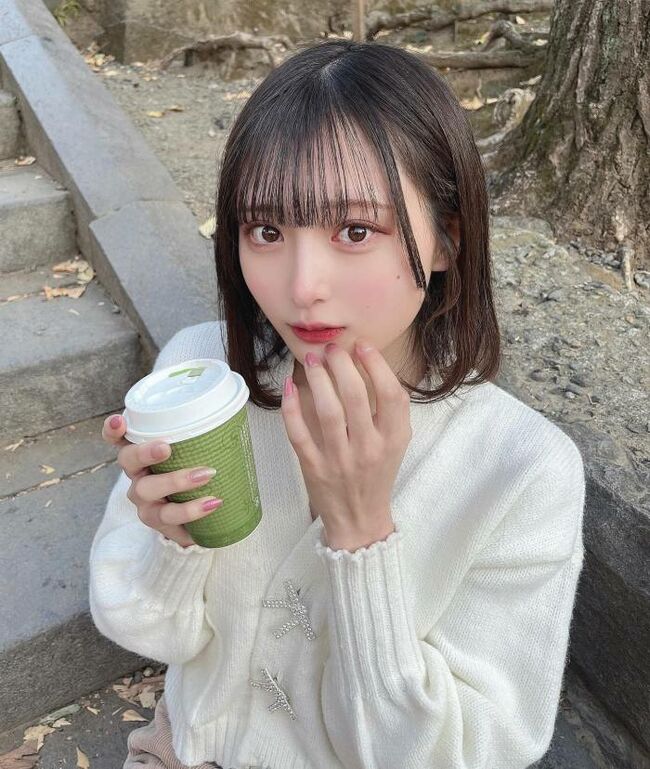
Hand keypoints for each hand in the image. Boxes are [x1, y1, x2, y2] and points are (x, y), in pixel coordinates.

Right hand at [101, 415, 222, 547]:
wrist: (195, 522)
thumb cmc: (193, 477)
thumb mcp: (193, 456)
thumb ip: (202, 436)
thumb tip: (234, 413)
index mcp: (141, 455)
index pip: (119, 439)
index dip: (113, 430)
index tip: (120, 421)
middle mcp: (137, 477)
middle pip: (129, 461)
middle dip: (145, 452)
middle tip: (166, 448)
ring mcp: (145, 502)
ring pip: (148, 491)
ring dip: (177, 481)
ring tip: (207, 475)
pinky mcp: (158, 524)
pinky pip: (169, 520)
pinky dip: (191, 512)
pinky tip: (212, 503)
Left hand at [280, 340, 411, 550]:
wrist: (360, 519)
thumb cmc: (377, 474)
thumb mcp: (396, 443)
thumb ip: (391, 410)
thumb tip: (369, 364)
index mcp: (393, 440)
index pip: (391, 395)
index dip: (377, 366)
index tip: (362, 346)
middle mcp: (368, 449)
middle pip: (355, 397)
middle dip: (342, 364)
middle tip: (332, 348)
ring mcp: (339, 460)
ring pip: (327, 411)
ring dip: (318, 379)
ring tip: (313, 358)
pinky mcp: (314, 468)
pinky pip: (298, 434)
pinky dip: (291, 408)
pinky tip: (290, 386)